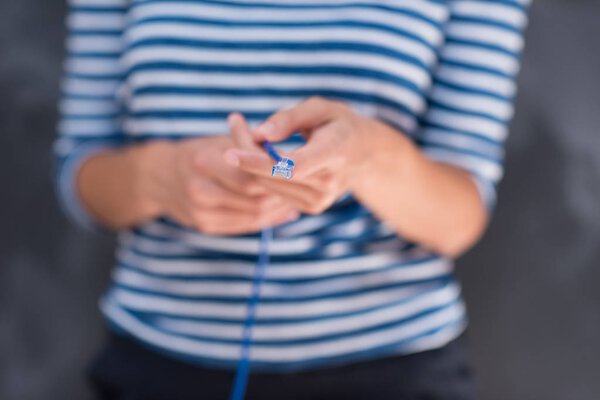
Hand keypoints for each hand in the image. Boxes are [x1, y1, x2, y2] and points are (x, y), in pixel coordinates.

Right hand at [137, 136, 298, 233]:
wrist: (157, 176)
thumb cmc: (197, 152)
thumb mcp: (218, 140)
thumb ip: (248, 147)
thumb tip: (285, 154)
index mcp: (203, 160)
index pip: (250, 174)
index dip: (276, 175)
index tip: (296, 170)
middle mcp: (199, 189)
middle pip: (254, 198)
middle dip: (281, 194)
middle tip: (304, 188)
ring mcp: (200, 212)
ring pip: (253, 216)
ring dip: (278, 209)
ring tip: (297, 199)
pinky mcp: (204, 226)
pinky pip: (244, 225)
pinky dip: (266, 220)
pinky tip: (282, 211)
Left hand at [224, 97, 377, 213]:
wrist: (364, 154)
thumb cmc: (338, 124)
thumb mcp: (319, 108)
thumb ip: (289, 118)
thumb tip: (259, 134)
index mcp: (334, 153)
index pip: (290, 166)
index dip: (258, 162)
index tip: (230, 153)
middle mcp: (328, 183)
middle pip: (272, 176)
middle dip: (245, 150)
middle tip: (236, 121)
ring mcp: (320, 201)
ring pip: (266, 186)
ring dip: (250, 161)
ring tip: (250, 134)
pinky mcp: (311, 208)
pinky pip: (272, 192)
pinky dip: (261, 173)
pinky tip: (264, 154)